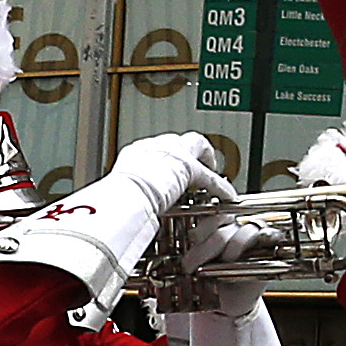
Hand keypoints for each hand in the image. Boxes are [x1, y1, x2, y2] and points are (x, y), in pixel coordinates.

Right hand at [110, 130, 233, 210]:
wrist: (127, 194)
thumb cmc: (118, 195)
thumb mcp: (120, 190)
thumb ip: (128, 191)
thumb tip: (123, 204)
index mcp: (136, 151)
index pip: (157, 149)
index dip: (168, 158)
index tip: (171, 168)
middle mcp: (156, 146)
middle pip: (179, 141)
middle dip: (189, 152)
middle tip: (196, 164)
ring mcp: (174, 154)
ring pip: (198, 146)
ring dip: (207, 159)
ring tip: (214, 171)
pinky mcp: (189, 168)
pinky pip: (210, 177)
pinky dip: (220, 186)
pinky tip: (227, 194)